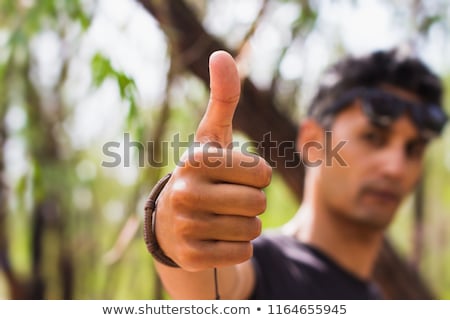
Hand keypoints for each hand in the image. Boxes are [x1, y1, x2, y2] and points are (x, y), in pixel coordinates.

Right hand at [155, 51, 271, 271]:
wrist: (172, 219)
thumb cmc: (204, 173)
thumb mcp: (213, 136)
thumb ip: (223, 97)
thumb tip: (221, 54)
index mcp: (196, 159)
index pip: (261, 173)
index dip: (256, 176)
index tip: (235, 176)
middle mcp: (185, 191)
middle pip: (258, 203)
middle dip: (253, 202)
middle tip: (229, 199)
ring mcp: (185, 226)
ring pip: (251, 230)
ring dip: (245, 225)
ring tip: (221, 217)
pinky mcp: (190, 255)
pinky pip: (240, 253)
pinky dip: (237, 246)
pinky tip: (216, 237)